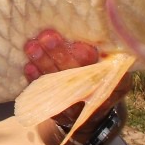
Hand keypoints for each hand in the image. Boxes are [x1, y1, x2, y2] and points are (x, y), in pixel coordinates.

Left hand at [23, 29, 130, 144]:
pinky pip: (45, 95)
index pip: (100, 69)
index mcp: (116, 83)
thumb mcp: (114, 67)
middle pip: (75, 74)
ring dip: (44, 63)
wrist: (94, 112)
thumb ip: (109, 54)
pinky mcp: (60, 114)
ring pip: (58, 84)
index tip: (75, 44)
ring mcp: (77, 108)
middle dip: (60, 54)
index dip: (85, 57)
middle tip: (46, 37)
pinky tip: (28, 66)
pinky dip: (36, 80)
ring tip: (32, 47)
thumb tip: (95, 30)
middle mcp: (97, 97)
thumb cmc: (103, 77)